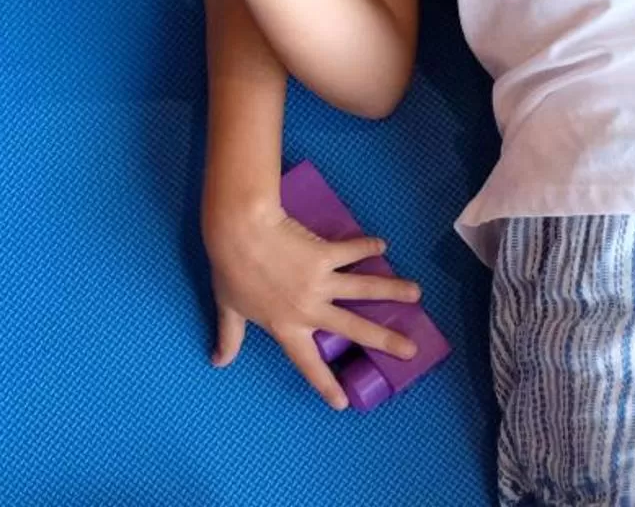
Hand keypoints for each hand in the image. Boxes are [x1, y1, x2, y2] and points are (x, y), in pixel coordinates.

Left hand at [203, 193, 422, 410]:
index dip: (325, 384)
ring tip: (416, 293)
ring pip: (364, 288)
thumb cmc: (231, 270)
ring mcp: (320, 281)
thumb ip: (229, 337)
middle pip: (354, 328)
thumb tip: (217, 362)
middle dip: (385, 339)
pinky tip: (382, 247)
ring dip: (392, 290)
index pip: (308, 363)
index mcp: (286, 327)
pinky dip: (368, 247)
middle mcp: (309, 308)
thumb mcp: (229, 308)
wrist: (239, 232)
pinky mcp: (324, 253)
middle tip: (410, 349)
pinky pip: (352, 251)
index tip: (343, 403)